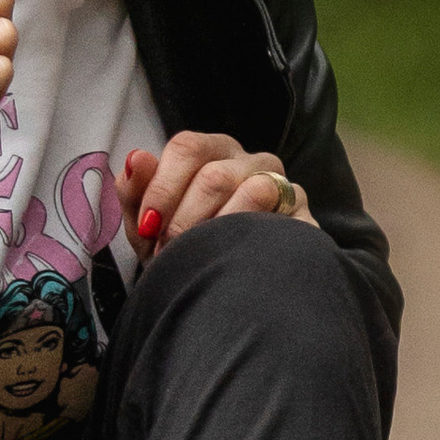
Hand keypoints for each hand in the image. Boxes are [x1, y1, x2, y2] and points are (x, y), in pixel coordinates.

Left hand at [123, 133, 312, 257]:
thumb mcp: (148, 225)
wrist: (221, 291)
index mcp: (211, 152)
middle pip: (215, 176)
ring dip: (220, 231)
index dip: (163, 188)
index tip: (148, 227)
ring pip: (255, 191)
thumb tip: (137, 158)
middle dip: (186, 221)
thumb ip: (135, 192)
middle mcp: (249, 160)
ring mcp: (281, 184)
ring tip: (204, 257)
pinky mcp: (303, 214)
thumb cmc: (182, 249)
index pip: (187, 147)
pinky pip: (284, 218)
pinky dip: (254, 239)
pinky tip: (236, 257)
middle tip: (172, 253)